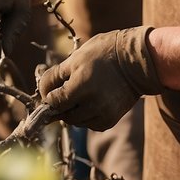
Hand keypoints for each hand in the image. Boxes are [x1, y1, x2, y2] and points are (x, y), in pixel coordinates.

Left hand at [14, 26, 160, 138]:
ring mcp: (103, 113)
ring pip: (76, 122)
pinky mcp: (111, 120)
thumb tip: (42, 92)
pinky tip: (90, 102)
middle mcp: (92, 104)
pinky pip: (90, 124)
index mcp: (81, 86)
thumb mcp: (75, 59)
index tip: (49, 91)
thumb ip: (55, 77)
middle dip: (60, 106)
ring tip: (79, 95)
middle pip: (64, 114)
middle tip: (63, 93)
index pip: (54, 102)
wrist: (136, 61)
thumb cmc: (103, 54)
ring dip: (72, 112)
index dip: (48, 97)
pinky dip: (86, 117)